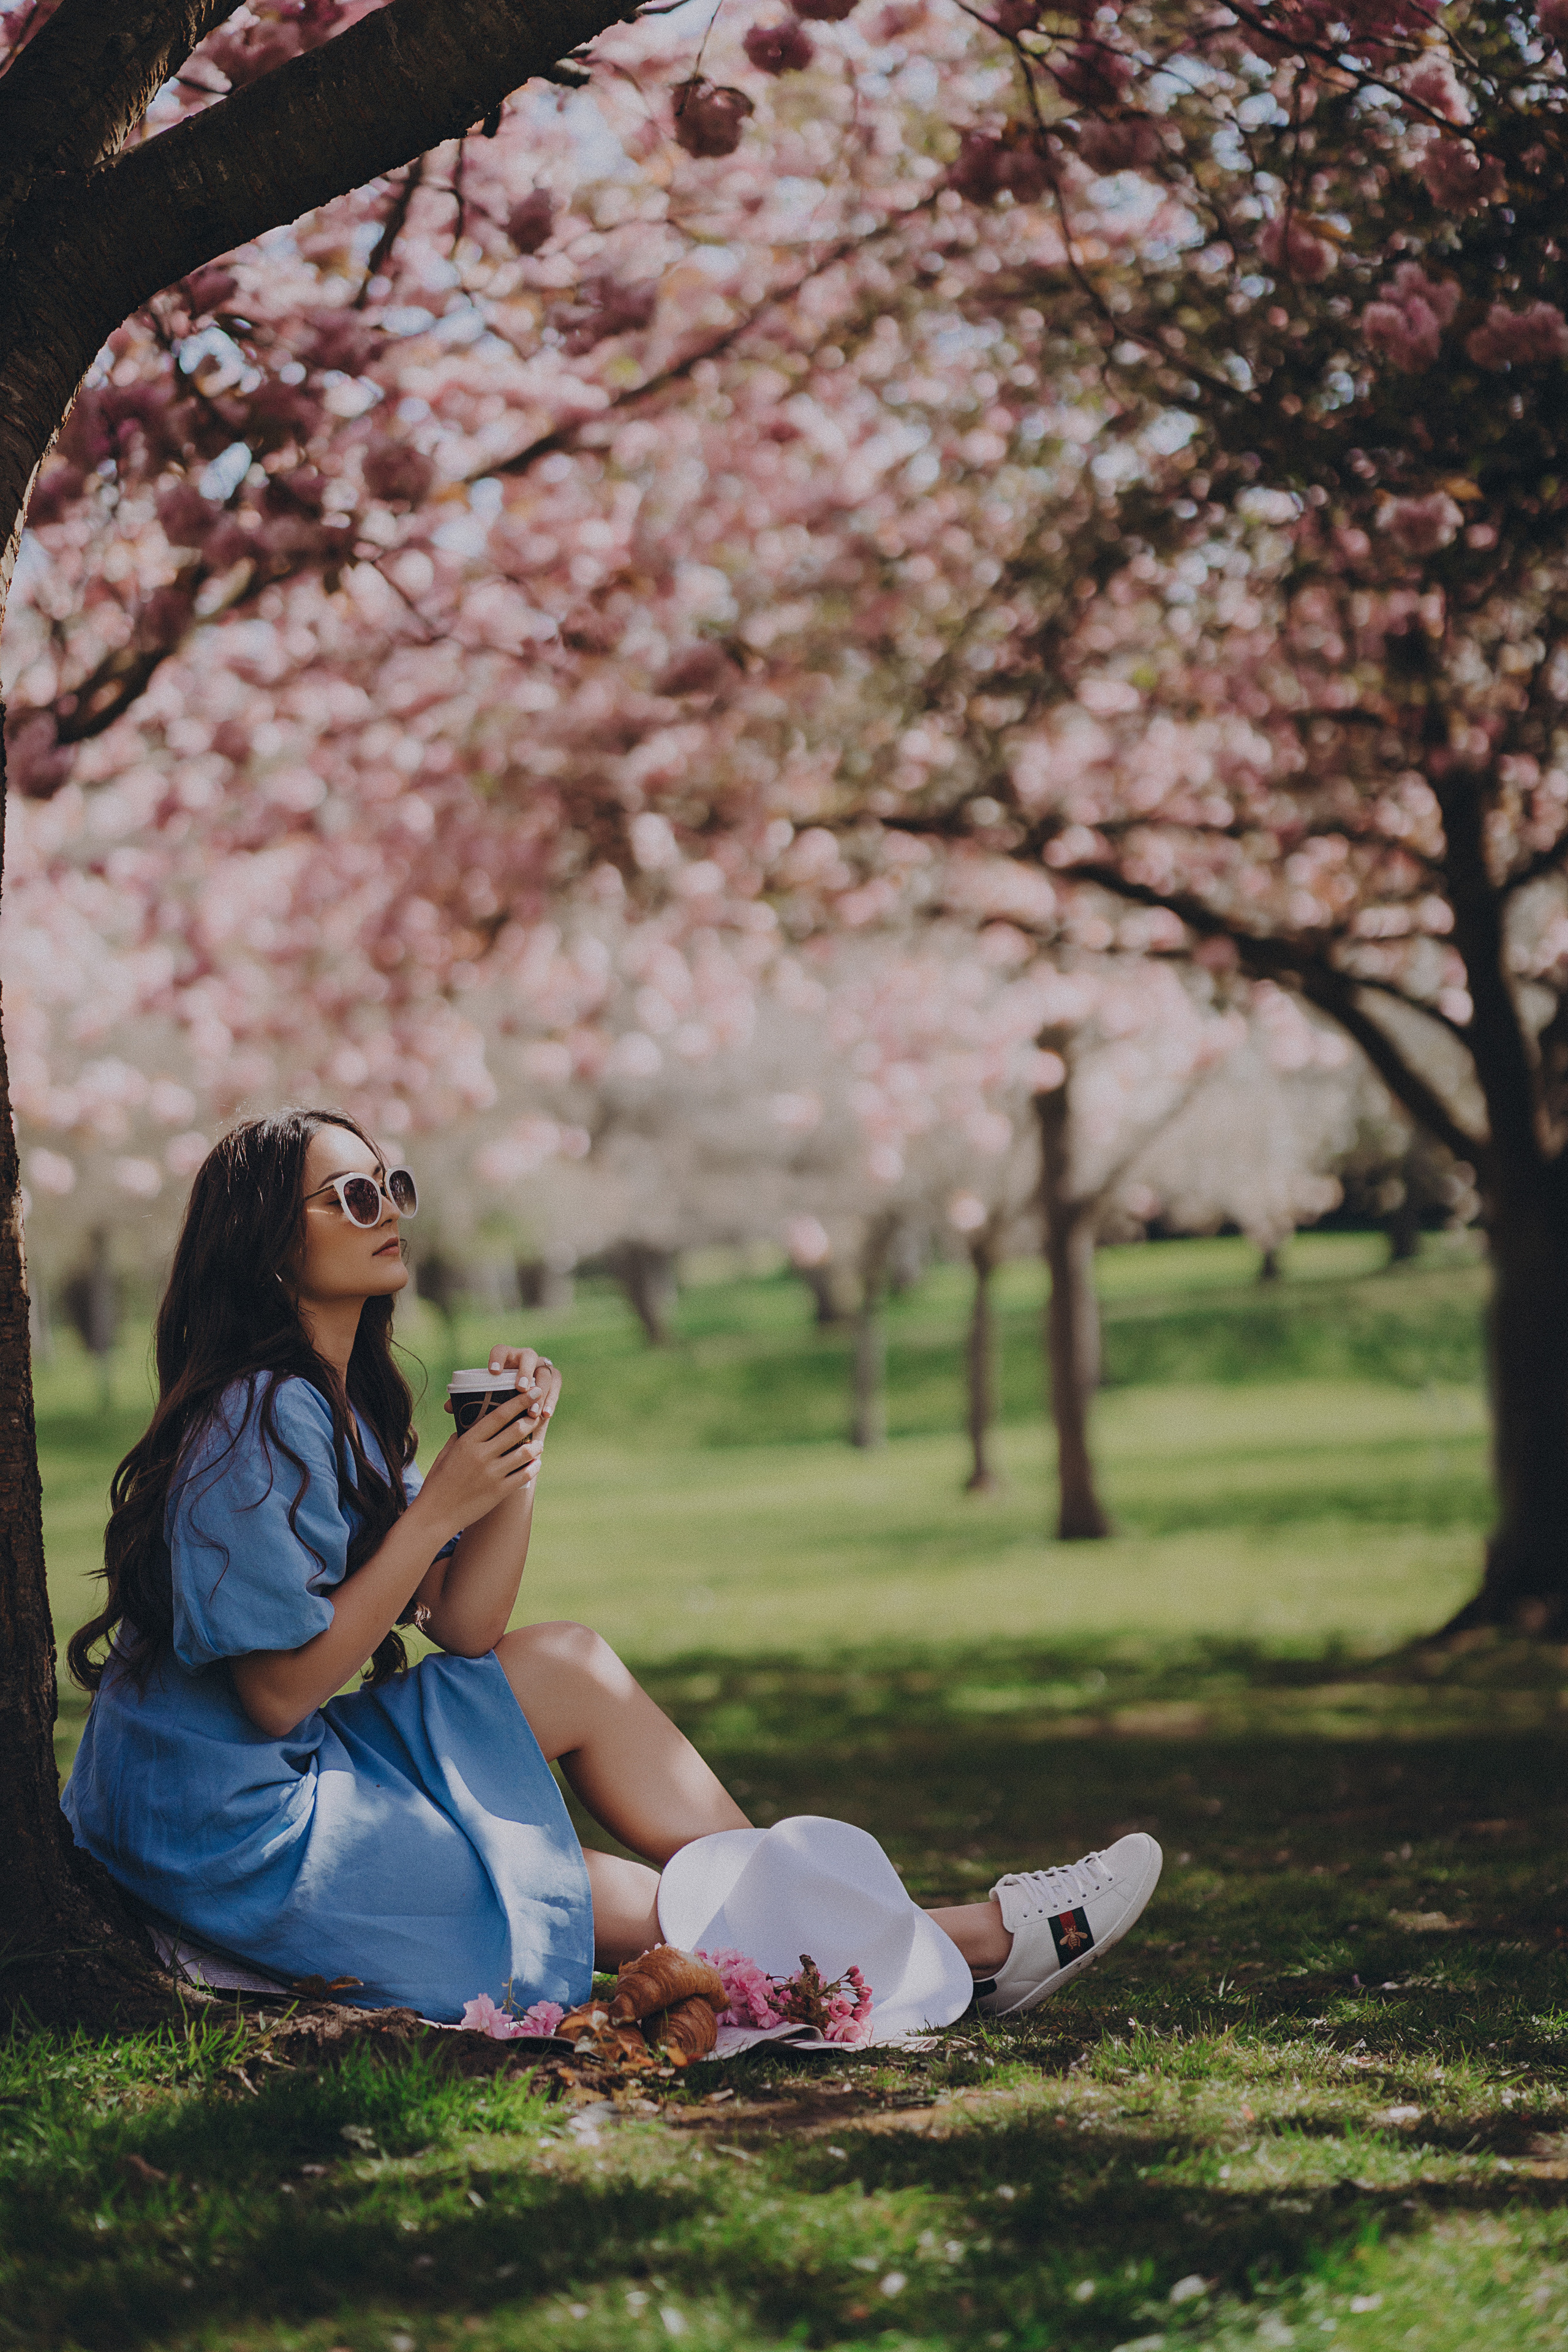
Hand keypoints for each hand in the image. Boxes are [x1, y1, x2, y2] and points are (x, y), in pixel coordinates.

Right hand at [418, 1382, 544, 1533]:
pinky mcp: (499, 1492)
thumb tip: (471, 1424)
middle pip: (516, 1430)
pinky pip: (524, 1475)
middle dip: (532, 1419)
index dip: (519, 1402)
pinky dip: (533, 1466)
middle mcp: (481, 1455)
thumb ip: (460, 1437)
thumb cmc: (438, 1483)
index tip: (533, 1393)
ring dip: (536, 1445)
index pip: (499, 1415)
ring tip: (539, 1443)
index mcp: (467, 1442)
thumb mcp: (446, 1454)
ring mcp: (492, 1474)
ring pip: (525, 1453)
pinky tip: (535, 1463)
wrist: (435, 1515)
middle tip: (540, 1414)